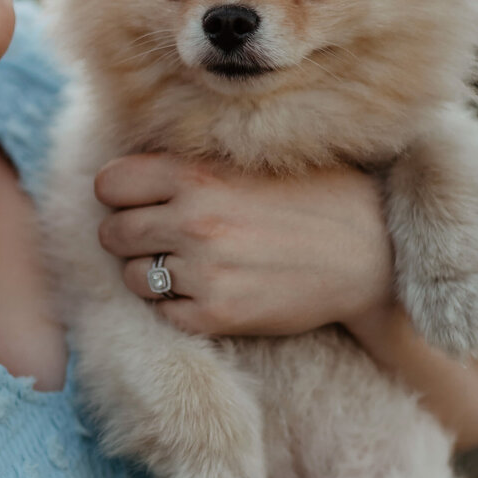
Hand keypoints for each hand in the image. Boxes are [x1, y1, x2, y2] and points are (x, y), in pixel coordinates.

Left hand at [95, 153, 394, 337]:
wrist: (369, 253)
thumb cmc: (311, 198)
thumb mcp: (249, 163)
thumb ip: (189, 164)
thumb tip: (128, 168)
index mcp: (196, 174)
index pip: (108, 183)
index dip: (121, 194)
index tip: (142, 201)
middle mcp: (193, 220)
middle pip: (111, 232)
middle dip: (130, 235)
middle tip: (164, 238)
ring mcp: (203, 271)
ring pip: (132, 276)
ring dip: (151, 273)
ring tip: (190, 265)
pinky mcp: (217, 315)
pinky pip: (163, 313)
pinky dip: (178, 306)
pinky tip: (210, 291)